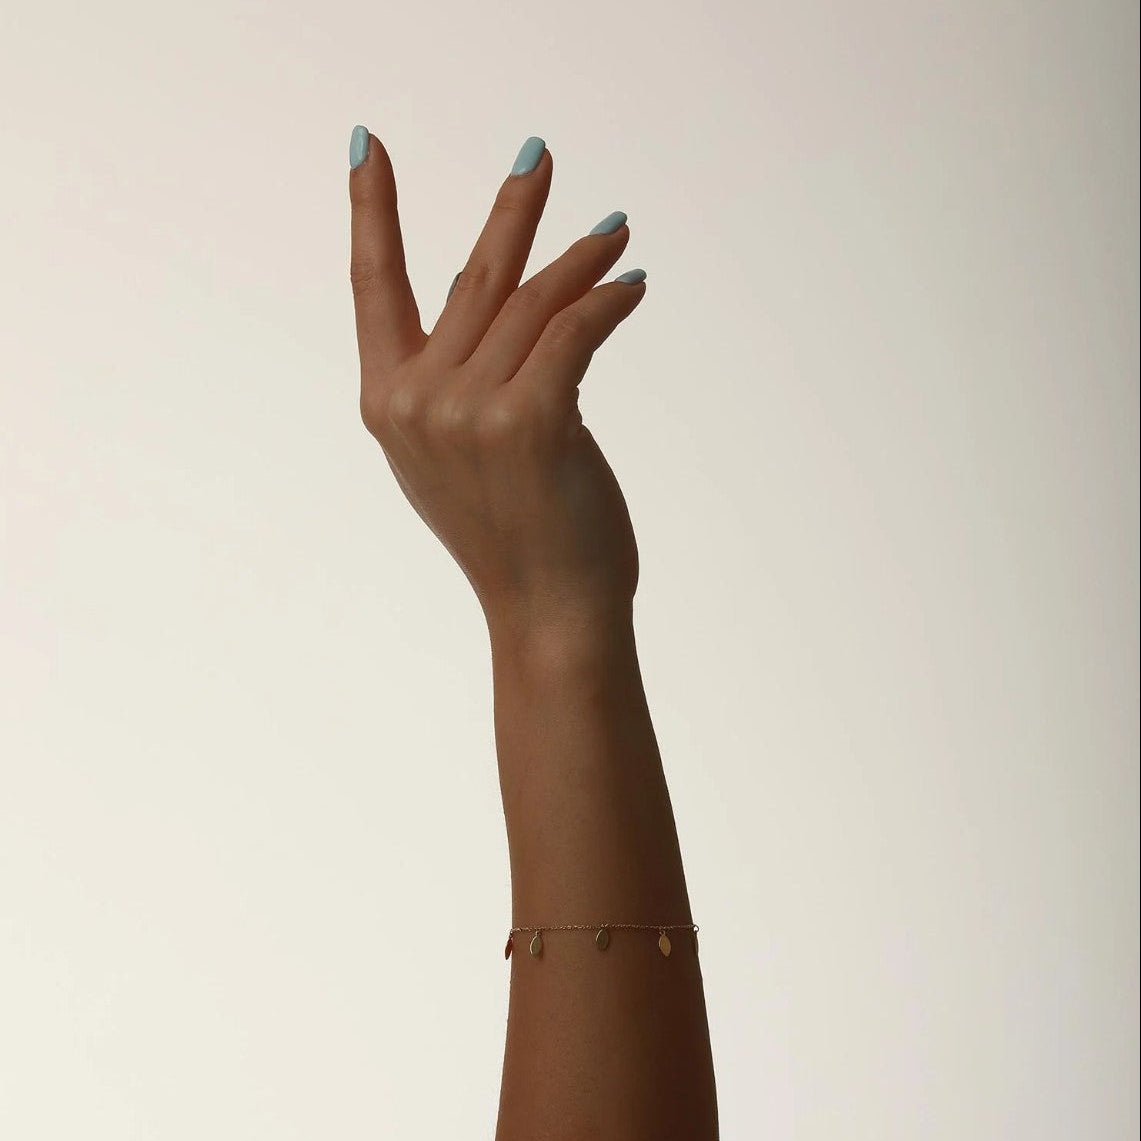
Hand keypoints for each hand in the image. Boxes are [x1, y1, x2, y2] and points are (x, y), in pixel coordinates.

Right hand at [348, 130, 647, 639]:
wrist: (549, 612)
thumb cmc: (513, 535)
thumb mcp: (459, 453)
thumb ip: (455, 375)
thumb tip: (477, 289)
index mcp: (388, 405)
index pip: (373, 287)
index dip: (370, 212)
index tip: (367, 147)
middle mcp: (417, 401)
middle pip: (473, 279)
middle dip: (512, 212)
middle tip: (538, 156)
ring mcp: (468, 411)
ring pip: (534, 303)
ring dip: (582, 260)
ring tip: (616, 232)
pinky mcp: (531, 420)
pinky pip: (576, 331)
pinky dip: (609, 302)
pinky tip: (631, 287)